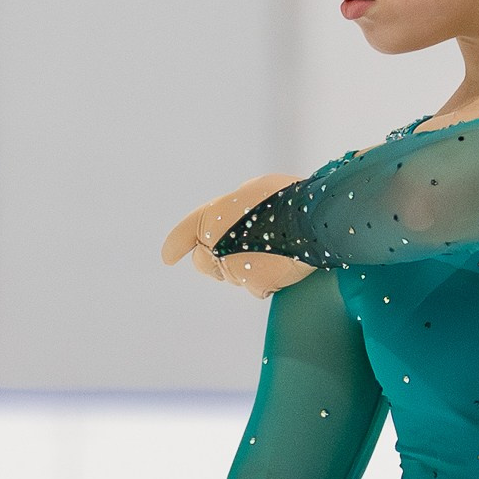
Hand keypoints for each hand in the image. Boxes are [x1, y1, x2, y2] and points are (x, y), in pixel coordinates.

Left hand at [161, 172, 314, 297]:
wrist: (310, 218)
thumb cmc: (284, 197)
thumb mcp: (251, 191)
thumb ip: (234, 208)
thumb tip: (234, 220)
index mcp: (210, 219)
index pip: (183, 235)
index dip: (175, 246)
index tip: (168, 257)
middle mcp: (215, 246)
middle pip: (204, 264)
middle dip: (214, 261)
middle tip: (236, 252)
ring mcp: (234, 269)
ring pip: (234, 276)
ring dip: (246, 268)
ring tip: (272, 249)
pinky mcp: (256, 284)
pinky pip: (257, 287)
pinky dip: (268, 280)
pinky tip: (283, 264)